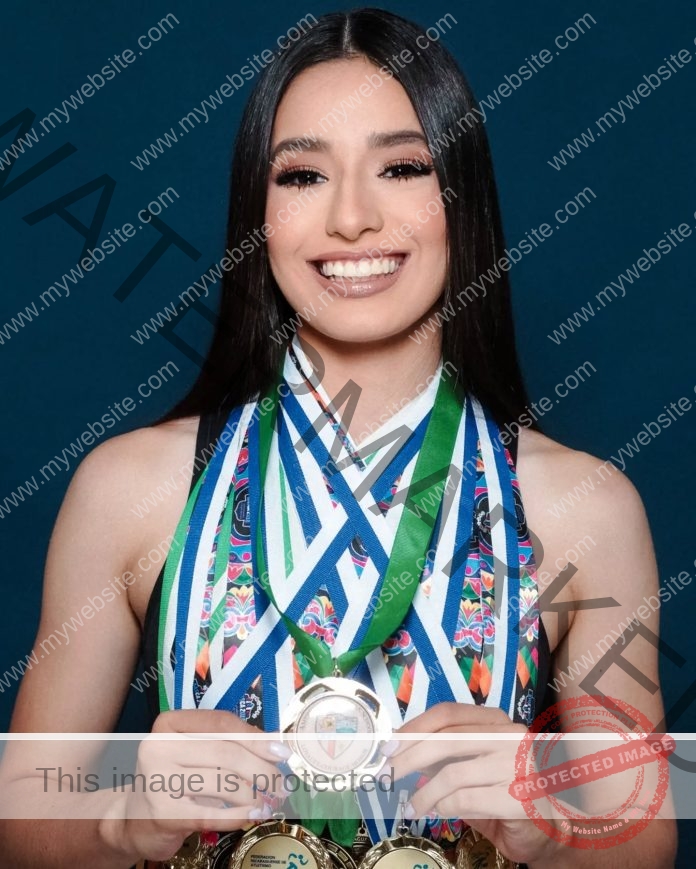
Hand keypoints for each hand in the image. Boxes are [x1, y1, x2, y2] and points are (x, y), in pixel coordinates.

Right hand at [116, 709, 288, 862]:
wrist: (133, 819)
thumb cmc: (174, 779)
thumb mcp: (194, 752)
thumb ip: (226, 743)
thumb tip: (274, 746)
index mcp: (169, 723)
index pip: (221, 724)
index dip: (256, 737)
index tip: (281, 752)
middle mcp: (158, 746)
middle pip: (225, 753)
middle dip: (261, 769)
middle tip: (280, 784)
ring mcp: (157, 780)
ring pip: (222, 783)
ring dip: (253, 795)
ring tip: (268, 801)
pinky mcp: (162, 813)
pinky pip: (211, 814)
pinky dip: (238, 815)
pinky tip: (253, 816)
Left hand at [388, 703, 561, 865]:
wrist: (549, 830)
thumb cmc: (503, 793)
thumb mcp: (471, 766)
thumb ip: (444, 756)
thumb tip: (400, 753)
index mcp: (496, 720)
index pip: (447, 713)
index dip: (414, 727)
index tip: (388, 746)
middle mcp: (509, 735)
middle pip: (446, 738)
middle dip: (409, 758)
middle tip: (388, 776)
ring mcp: (518, 764)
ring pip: (453, 773)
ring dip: (425, 793)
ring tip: (412, 806)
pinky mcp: (521, 797)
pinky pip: (466, 800)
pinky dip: (444, 808)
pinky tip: (437, 814)